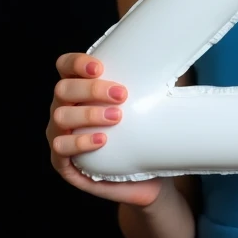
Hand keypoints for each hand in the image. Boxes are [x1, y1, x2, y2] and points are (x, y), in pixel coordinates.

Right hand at [46, 52, 162, 205]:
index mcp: (79, 90)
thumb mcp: (147, 104)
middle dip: (91, 89)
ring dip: (88, 114)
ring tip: (116, 117)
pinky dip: (79, 142)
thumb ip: (151, 82)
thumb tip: (177, 60)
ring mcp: (60, 135)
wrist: (148, 177)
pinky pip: (60, 148)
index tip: (101, 67)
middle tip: (122, 95)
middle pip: (63, 89)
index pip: (66, 66)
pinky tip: (101, 140)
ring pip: (60, 117)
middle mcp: (64, 109)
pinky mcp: (63, 163)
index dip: (77, 63)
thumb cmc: (143, 133)